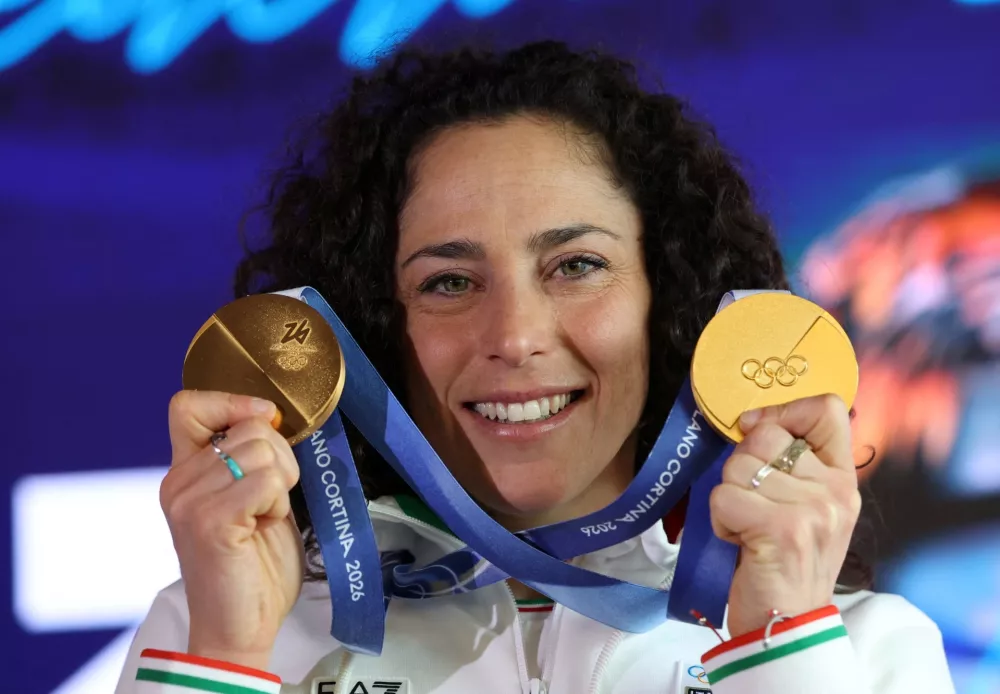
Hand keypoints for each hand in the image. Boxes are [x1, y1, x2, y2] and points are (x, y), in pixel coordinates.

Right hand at [161, 390, 303, 669]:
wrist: (241, 626)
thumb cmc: (253, 565)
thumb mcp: (252, 497)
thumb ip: (251, 457)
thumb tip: (268, 414)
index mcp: (184, 472)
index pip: (187, 406)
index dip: (232, 402)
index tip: (263, 422)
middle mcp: (178, 482)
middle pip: (249, 426)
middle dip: (279, 458)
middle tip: (268, 501)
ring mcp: (189, 501)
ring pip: (263, 451)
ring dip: (280, 485)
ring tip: (262, 518)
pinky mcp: (209, 520)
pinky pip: (266, 481)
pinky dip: (277, 504)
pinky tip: (261, 529)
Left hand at [710, 394, 860, 637]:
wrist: (789, 627)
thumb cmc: (786, 564)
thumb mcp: (805, 508)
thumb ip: (792, 465)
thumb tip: (752, 421)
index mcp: (843, 479)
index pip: (828, 409)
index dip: (783, 411)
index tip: (758, 431)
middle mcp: (835, 491)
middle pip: (765, 435)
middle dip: (742, 467)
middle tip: (752, 505)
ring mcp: (812, 509)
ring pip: (737, 466)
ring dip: (729, 498)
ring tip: (748, 528)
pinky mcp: (782, 528)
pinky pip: (724, 497)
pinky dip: (720, 520)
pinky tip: (740, 542)